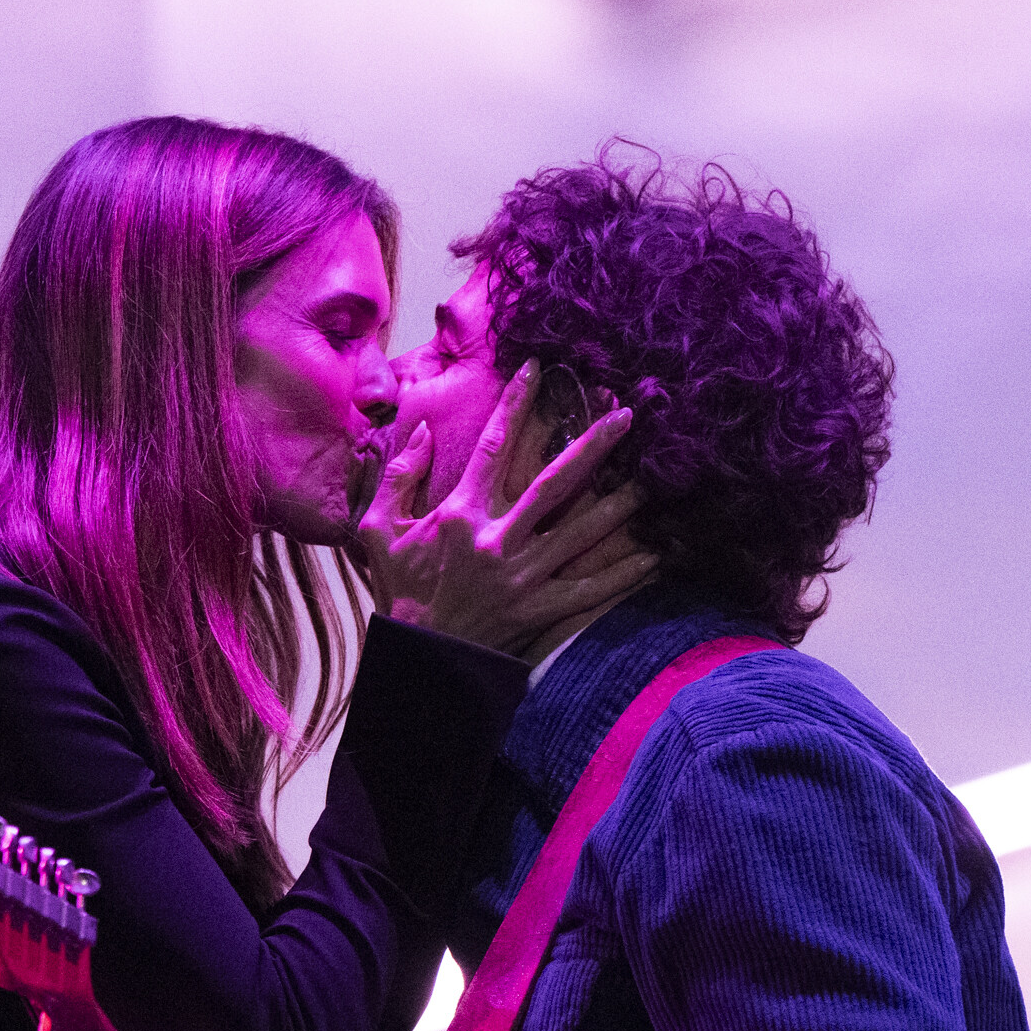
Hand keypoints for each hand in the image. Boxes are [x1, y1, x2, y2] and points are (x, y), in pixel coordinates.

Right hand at [363, 362, 657, 656]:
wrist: (416, 661)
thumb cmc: (398, 591)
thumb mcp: (377, 529)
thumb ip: (400, 477)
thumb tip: (419, 429)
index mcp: (459, 513)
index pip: (493, 446)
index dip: (516, 404)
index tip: (538, 369)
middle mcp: (496, 539)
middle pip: (554, 482)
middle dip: (593, 446)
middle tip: (627, 416)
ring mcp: (522, 576)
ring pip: (581, 532)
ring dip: (619, 505)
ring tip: (650, 481)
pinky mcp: (538, 610)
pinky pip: (588, 589)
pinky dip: (621, 574)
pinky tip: (653, 556)